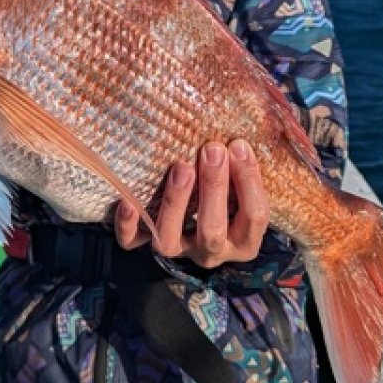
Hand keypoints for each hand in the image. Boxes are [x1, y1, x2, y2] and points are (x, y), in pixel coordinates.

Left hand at [114, 139, 269, 268]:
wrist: (203, 216)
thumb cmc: (232, 189)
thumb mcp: (248, 184)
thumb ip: (251, 166)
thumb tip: (255, 131)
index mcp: (245, 239)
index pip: (254, 216)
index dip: (249, 181)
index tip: (239, 145)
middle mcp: (212, 251)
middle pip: (213, 231)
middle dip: (213, 187)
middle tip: (212, 149)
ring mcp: (179, 250)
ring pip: (170, 241)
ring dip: (175, 203)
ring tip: (181, 167)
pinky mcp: (148, 243)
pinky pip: (132, 242)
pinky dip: (128, 224)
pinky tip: (129, 201)